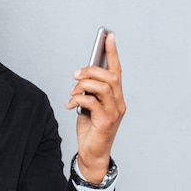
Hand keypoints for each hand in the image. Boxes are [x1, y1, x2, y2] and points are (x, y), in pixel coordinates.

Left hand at [65, 33, 125, 182]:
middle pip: (111, 76)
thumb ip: (88, 92)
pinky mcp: (106, 122)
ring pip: (103, 86)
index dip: (112, 53)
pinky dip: (79, 99)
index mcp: (116, 97)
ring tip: (73, 91)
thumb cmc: (90, 130)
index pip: (117, 70)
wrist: (92, 154)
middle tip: (76, 74)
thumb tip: (80, 78)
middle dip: (91, 70)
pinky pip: (92, 102)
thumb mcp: (88, 106)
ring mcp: (114, 112)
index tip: (109, 36)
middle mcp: (119, 103)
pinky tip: (70, 105)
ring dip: (84, 84)